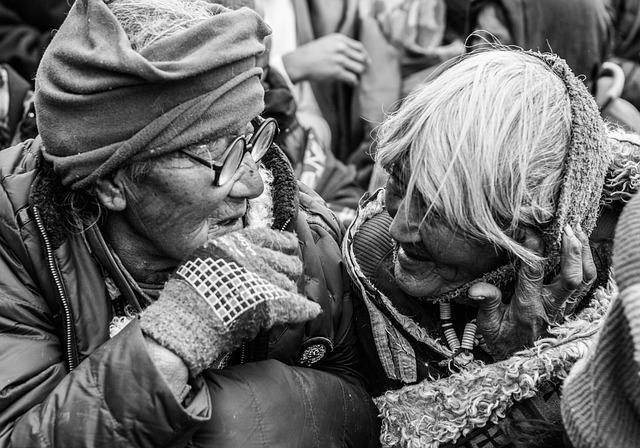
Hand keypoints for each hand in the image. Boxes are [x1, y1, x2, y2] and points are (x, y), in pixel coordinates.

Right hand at [140, 228, 321, 374]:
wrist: (184, 321)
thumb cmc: (189, 293)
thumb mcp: (205, 260)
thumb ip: (230, 253)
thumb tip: (252, 253)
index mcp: (236, 244)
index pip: (270, 236)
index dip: (284, 241)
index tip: (290, 244)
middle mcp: (253, 258)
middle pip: (287, 260)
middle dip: (290, 268)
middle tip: (288, 275)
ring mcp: (262, 280)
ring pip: (290, 282)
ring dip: (289, 290)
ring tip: (284, 295)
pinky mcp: (268, 305)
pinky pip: (295, 305)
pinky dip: (304, 309)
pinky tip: (311, 310)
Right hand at [282, 33, 369, 84]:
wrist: (299, 62)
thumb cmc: (311, 54)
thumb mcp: (327, 42)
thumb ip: (340, 44)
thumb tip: (354, 53)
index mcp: (340, 39)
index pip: (360, 47)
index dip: (364, 55)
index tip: (365, 61)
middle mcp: (341, 48)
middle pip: (362, 58)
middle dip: (362, 66)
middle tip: (360, 71)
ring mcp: (339, 60)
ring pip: (359, 69)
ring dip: (358, 74)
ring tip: (354, 77)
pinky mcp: (337, 72)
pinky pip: (353, 78)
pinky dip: (354, 82)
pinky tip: (351, 83)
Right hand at [468, 225, 596, 358]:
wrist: (520, 361)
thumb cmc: (502, 339)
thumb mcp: (487, 325)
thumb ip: (486, 303)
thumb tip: (476, 288)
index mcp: (528, 308)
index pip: (534, 273)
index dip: (533, 249)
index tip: (529, 229)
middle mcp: (551, 307)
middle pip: (571, 277)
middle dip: (571, 250)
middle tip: (566, 227)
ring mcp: (564, 306)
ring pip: (584, 279)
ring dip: (584, 254)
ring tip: (577, 231)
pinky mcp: (570, 305)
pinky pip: (587, 284)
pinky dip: (587, 263)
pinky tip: (581, 246)